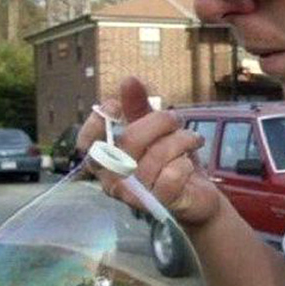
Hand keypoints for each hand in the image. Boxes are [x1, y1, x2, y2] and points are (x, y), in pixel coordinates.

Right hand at [78, 76, 220, 224]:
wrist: (196, 196)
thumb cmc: (170, 162)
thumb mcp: (155, 131)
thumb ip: (138, 107)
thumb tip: (128, 80)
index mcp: (108, 161)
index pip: (88, 145)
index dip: (97, 122)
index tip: (114, 105)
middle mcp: (115, 181)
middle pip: (129, 142)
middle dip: (157, 121)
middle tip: (176, 118)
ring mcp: (136, 195)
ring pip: (156, 156)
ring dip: (180, 141)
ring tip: (192, 139)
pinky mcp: (159, 204)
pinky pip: (171, 176)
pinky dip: (185, 164)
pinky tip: (188, 165)